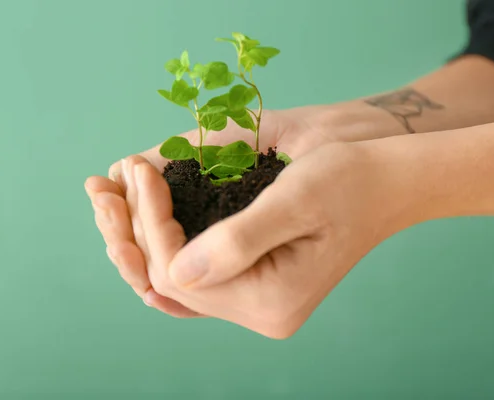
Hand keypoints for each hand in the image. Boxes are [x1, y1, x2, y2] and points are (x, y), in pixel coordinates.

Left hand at [85, 106, 347, 316]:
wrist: (386, 182)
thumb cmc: (349, 180)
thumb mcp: (296, 199)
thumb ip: (237, 241)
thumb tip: (173, 271)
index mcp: (271, 300)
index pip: (179, 271)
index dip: (149, 222)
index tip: (139, 171)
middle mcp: (261, 313)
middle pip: (169, 281)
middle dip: (133, 229)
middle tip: (106, 182)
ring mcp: (258, 302)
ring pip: (175, 279)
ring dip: (140, 237)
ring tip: (113, 195)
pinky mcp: (256, 283)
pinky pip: (193, 275)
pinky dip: (163, 246)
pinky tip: (142, 219)